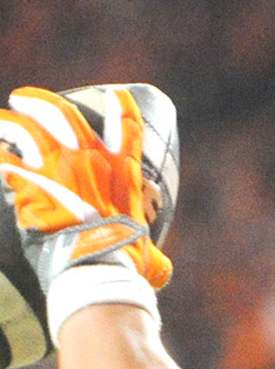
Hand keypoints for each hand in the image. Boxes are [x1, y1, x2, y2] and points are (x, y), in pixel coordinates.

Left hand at [0, 86, 171, 291]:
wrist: (97, 267)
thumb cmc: (127, 264)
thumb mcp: (150, 258)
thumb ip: (153, 256)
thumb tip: (161, 270)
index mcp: (124, 175)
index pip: (129, 129)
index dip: (123, 107)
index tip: (115, 95)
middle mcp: (89, 161)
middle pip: (63, 112)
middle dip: (41, 100)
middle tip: (25, 99)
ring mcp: (57, 167)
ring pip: (25, 127)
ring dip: (10, 121)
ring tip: (3, 121)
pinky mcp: (30, 183)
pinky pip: (7, 161)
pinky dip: (2, 159)